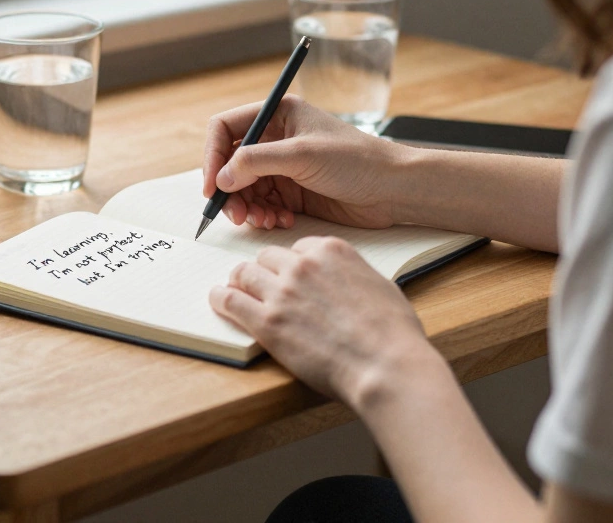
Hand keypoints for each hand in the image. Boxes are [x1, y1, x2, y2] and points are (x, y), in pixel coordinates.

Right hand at [202, 95, 408, 229]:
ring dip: (248, 207)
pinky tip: (281, 222)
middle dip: (230, 191)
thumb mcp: (302, 155)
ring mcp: (284, 166)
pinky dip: (265, 215)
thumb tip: (221, 177)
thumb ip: (256, 162)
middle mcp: (277, 138)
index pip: (226, 129)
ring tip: (263, 221)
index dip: (213, 157)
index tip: (212, 187)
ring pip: (244, 188)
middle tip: (236, 215)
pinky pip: (263, 204)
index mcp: (278, 113)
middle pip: (231, 163)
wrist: (393, 190)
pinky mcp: (293, 192)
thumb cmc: (357, 161)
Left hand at [209, 235, 436, 403]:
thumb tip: (346, 283)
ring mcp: (282, 292)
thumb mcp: (380, 286)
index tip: (289, 275)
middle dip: (264, 271)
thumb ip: (354, 276)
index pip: (298, 247)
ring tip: (234, 290)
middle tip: (260, 285)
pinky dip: (221, 298)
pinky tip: (219, 300)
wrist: (385, 365)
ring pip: (244, 273)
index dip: (292, 264)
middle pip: (267, 257)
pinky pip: (230, 300)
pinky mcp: (266, 321)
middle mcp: (303, 265)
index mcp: (332, 251)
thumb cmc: (393, 334)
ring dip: (239, 281)